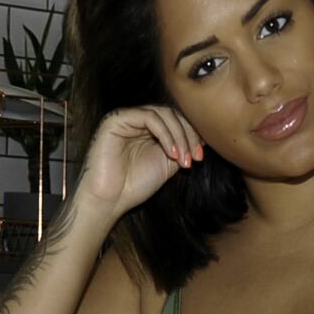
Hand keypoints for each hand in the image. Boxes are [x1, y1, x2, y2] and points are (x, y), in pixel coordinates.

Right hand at [80, 103, 205, 220]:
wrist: (109, 200)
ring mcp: (126, 117)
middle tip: (195, 158)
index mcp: (148, 129)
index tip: (200, 157)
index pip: (175, 120)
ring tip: (183, 160)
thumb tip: (204, 135)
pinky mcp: (116, 119)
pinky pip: (149, 117)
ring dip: (179, 136)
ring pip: (163, 114)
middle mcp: (137, 120)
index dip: (192, 135)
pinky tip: (171, 154)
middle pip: (172, 114)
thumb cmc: (134, 186)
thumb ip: (182, 147)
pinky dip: (165, 135)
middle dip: (188, 135)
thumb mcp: (167, 164)